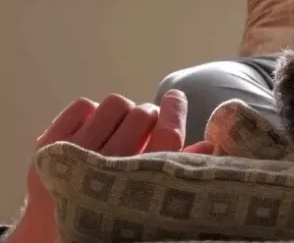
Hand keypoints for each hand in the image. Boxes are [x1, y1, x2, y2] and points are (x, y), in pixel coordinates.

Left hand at [8, 90, 212, 242]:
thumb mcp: (151, 198)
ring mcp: (74, 153)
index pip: (165, 134)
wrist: (54, 233)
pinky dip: (93, 112)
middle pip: (143, 115)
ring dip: (123, 113)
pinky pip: (84, 105)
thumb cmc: (113, 211)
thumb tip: (211, 142)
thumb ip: (181, 169)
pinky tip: (96, 131)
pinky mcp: (49, 144)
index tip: (176, 98)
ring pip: (115, 104)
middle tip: (146, 129)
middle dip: (149, 116)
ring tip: (120, 130)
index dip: (174, 111)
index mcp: (138, 182)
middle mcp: (107, 166)